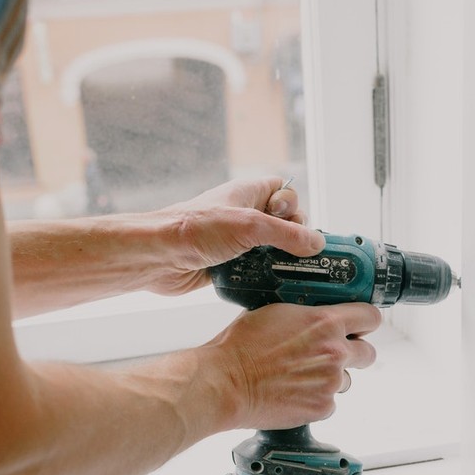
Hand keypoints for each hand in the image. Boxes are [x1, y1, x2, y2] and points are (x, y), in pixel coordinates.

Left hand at [138, 177, 324, 295]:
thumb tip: (317, 243)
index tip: (288, 222)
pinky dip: (264, 276)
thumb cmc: (196, 229)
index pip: (285, 192)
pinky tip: (267, 283)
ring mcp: (236, 239)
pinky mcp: (229, 263)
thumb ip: (288, 234)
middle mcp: (244, 213)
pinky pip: (257, 268)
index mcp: (249, 192)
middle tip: (284, 250)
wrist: (158, 257)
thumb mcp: (250, 227)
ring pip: (271, 248)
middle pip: (284, 224)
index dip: (293, 207)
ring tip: (280, 271)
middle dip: (290, 239)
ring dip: (278, 261)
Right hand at [198, 303, 381, 429]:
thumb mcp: (276, 313)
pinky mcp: (322, 407)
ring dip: (329, 379)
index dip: (365, 322)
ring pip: (345, 380)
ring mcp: (331, 382)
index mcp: (326, 323)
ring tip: (299, 378)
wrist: (225, 383)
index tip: (360, 327)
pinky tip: (293, 394)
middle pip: (367, 353)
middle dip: (354, 354)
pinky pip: (329, 402)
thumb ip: (306, 316)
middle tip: (332, 356)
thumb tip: (314, 318)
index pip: (370, 317)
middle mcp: (335, 352)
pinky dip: (315, 399)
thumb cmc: (241, 347)